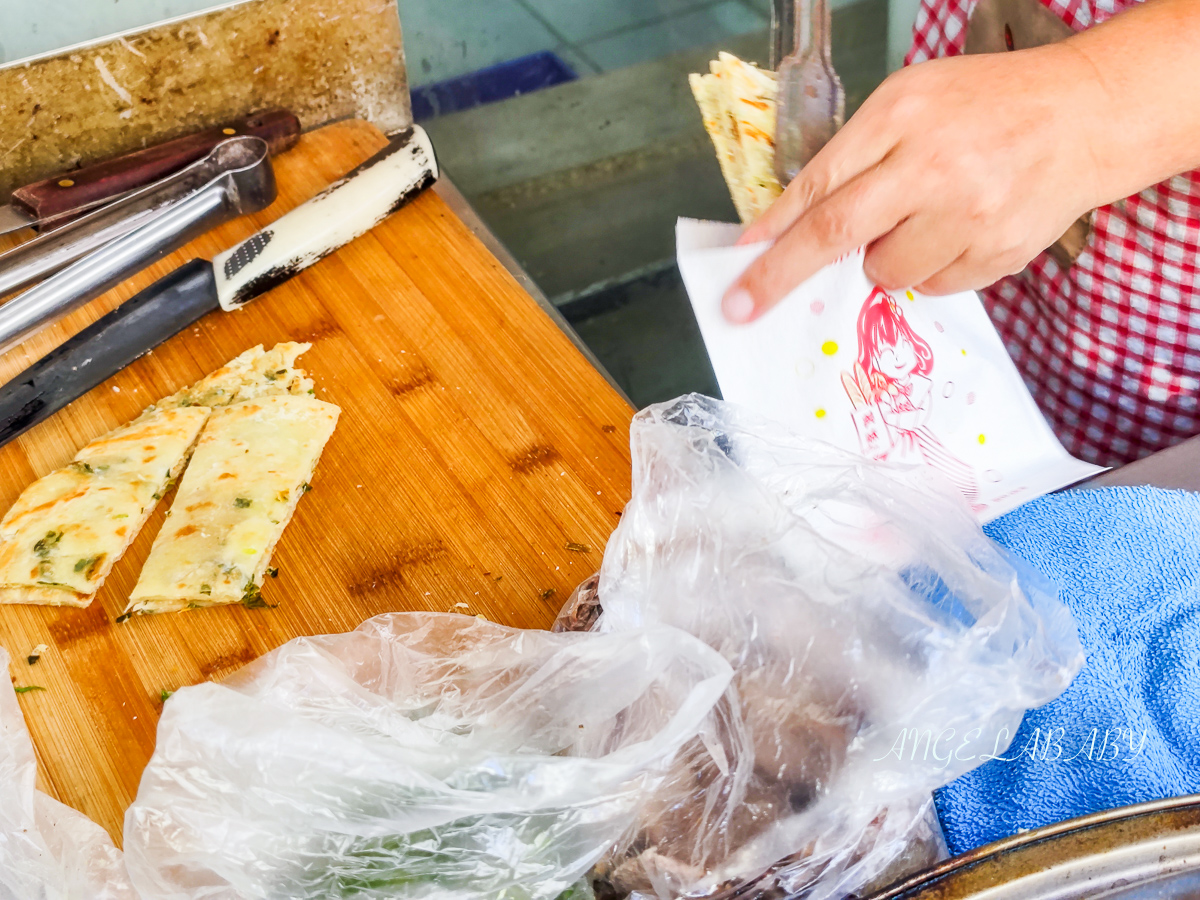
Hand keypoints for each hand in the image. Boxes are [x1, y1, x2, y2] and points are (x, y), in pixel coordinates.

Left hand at [721, 44, 1107, 323]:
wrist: (1087, 115)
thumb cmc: (987, 105)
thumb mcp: (912, 103)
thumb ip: (857, 156)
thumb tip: (793, 225)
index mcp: (901, 116)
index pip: (820, 185)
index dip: (772, 230)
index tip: (737, 266)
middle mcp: (932, 166)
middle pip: (835, 235)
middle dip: (780, 276)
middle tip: (744, 306)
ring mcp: (968, 214)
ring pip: (887, 273)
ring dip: (885, 262)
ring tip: (923, 221)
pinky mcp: (998, 252)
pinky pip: (936, 286)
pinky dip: (933, 269)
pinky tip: (960, 230)